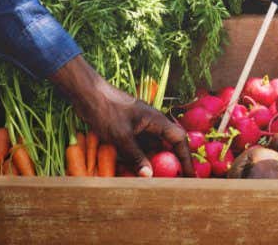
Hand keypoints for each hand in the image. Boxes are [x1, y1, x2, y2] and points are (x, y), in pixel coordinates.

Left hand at [50, 55, 193, 177]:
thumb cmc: (107, 111)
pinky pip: (137, 147)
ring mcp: (140, 127)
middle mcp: (152, 124)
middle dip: (170, 163)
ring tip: (151, 181)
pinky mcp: (128, 130)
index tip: (190, 176)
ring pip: (151, 148)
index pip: (179, 140)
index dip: (186, 158)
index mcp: (158, 121)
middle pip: (167, 146)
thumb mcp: (122, 137)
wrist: (88, 95)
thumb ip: (136, 156)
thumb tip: (149, 175)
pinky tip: (130, 171)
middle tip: (172, 182)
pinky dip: (136, 158)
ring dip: (150, 162)